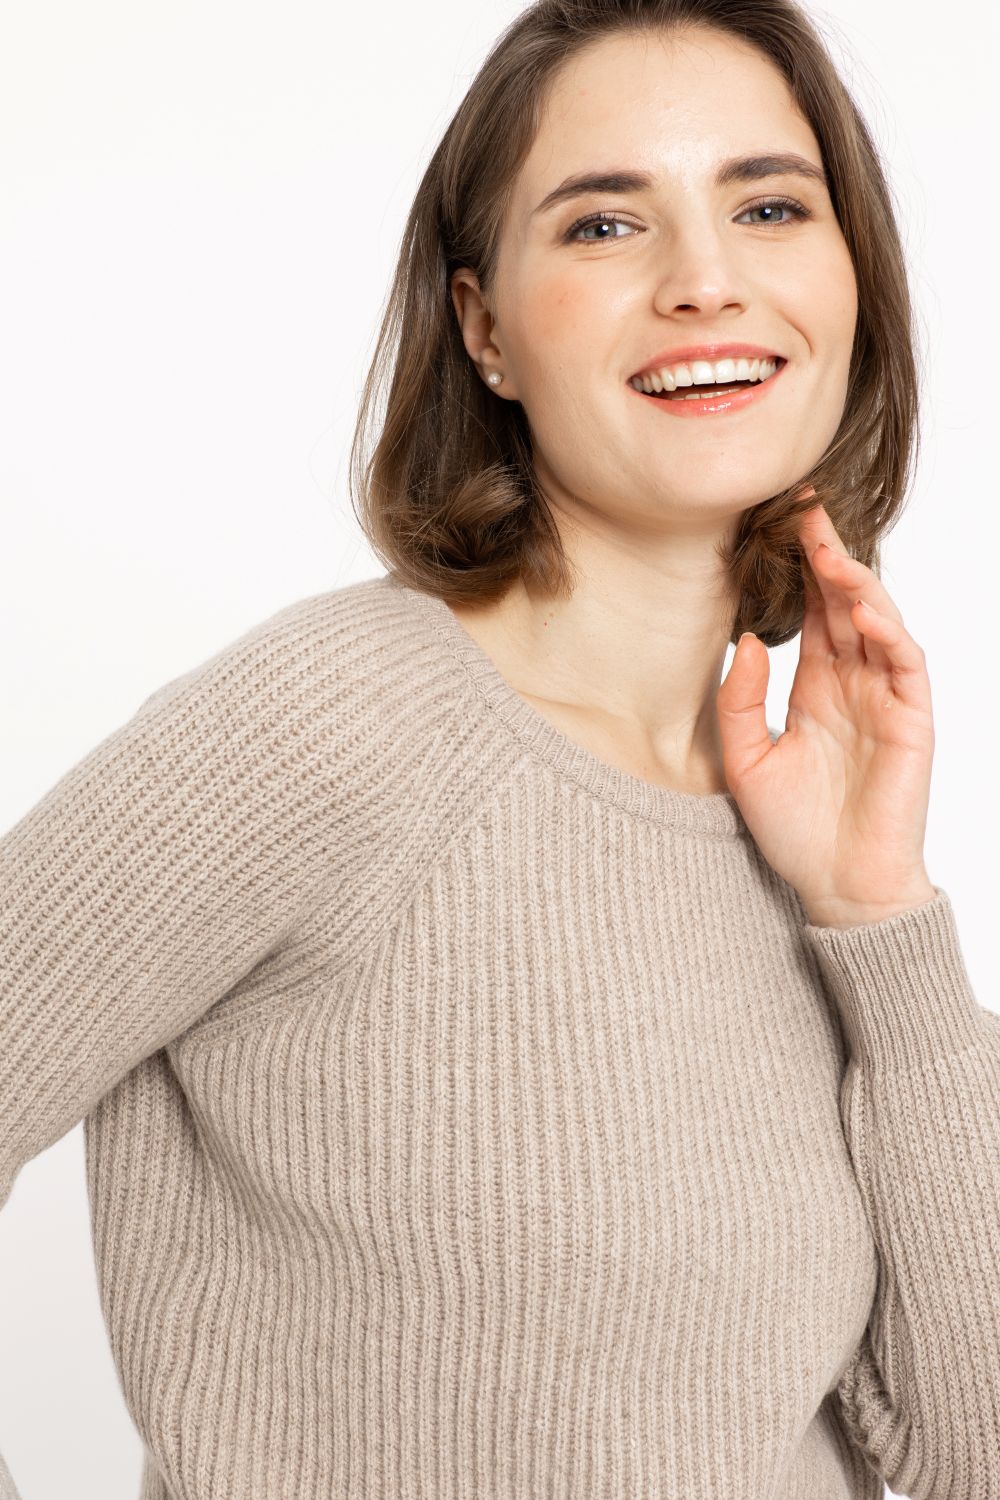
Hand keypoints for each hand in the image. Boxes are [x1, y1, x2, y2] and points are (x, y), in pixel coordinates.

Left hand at [715, 490, 937, 925]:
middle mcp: (854, 685)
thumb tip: (743, 641)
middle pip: (845, 606)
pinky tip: (866, 611)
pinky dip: (890, 634)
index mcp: (816, 688)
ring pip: (879, 625)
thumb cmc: (794, 831)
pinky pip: (905, 666)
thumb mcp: (744, 762)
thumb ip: (739, 702)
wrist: (837, 887)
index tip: (778, 523)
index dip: (800, 570)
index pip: (813, 614)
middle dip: (828, 557)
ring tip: (829, 552)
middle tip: (805, 508)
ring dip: (858, 586)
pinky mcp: (912, 722)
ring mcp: (886, 701)